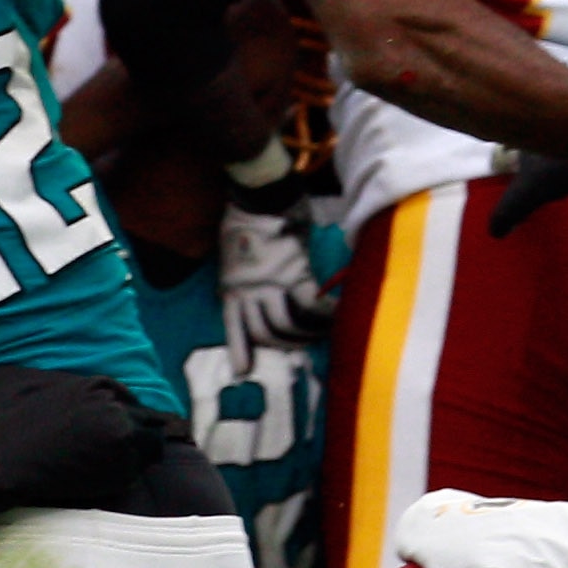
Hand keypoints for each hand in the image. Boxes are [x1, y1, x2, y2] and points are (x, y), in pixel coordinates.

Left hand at [218, 204, 332, 375]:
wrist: (258, 195)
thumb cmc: (245, 217)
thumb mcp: (233, 255)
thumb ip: (244, 277)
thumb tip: (261, 291)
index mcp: (230, 287)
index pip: (234, 329)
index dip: (240, 352)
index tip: (244, 372)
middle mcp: (248, 292)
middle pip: (265, 334)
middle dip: (284, 344)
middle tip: (302, 344)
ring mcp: (271, 285)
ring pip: (288, 325)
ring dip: (307, 333)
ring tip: (322, 332)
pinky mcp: (294, 273)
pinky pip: (312, 306)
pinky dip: (326, 314)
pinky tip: (337, 313)